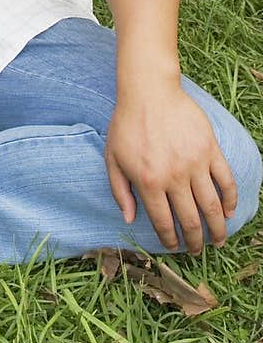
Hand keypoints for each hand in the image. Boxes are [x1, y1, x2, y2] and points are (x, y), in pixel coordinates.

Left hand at [104, 81, 237, 253]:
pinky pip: (225, 180)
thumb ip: (120, 191)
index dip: (170, 240)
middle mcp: (174, 177)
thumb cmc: (126, 125)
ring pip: (211, 205)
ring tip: (218, 240)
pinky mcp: (210, 150)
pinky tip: (229, 211)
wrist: (149, 92)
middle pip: (191, 220)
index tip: (174, 247)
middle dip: (195, 241)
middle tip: (197, 250)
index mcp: (149, 182)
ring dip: (217, 228)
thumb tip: (130, 220)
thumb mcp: (113, 158)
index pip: (164, 222)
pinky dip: (230, 199)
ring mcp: (195, 164)